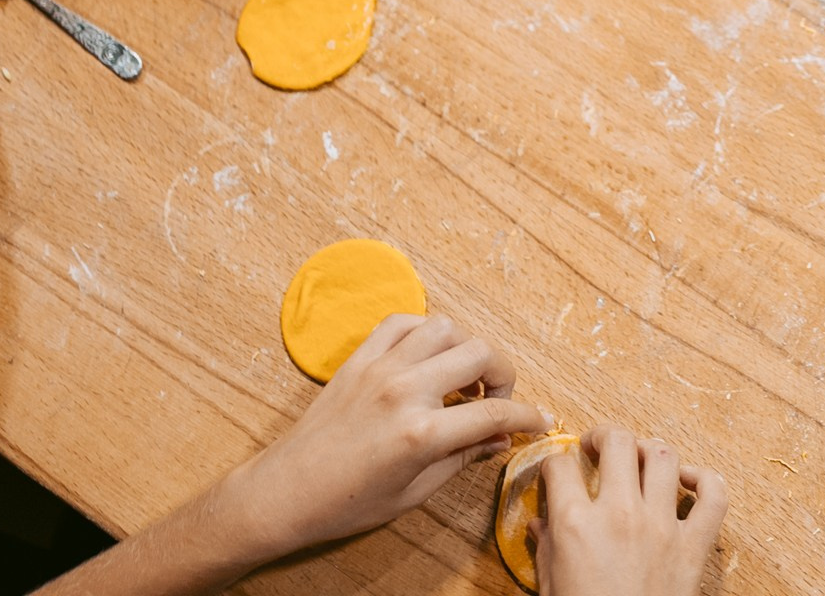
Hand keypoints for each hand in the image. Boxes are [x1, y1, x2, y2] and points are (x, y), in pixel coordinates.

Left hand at [218, 314, 547, 559]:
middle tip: (495, 400)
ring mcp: (380, 368)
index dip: (526, 416)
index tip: (539, 420)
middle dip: (502, 376)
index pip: (494, 414)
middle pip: (480, 355)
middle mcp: (404, 391)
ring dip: (466, 348)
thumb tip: (499, 440)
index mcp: (421, 433)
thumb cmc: (346, 502)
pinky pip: (402, 322)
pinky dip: (425, 331)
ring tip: (462, 377)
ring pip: (445, 328)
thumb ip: (462, 459)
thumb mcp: (413, 492)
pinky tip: (428, 356)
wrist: (285, 491)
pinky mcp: (359, 359)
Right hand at [538, 425, 726, 595]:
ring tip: (640, 457)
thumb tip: (539, 523)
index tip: (559, 468)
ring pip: (663, 456)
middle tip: (599, 444)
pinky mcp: (694, 545)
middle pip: (618, 442)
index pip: (561, 466)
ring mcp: (662, 526)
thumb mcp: (551, 587)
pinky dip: (705, 479)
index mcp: (575, 526)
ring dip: (650, 450)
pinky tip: (687, 480)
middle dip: (604, 435)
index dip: (556, 462)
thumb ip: (546, 549)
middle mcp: (619, 515)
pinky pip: (714, 495)